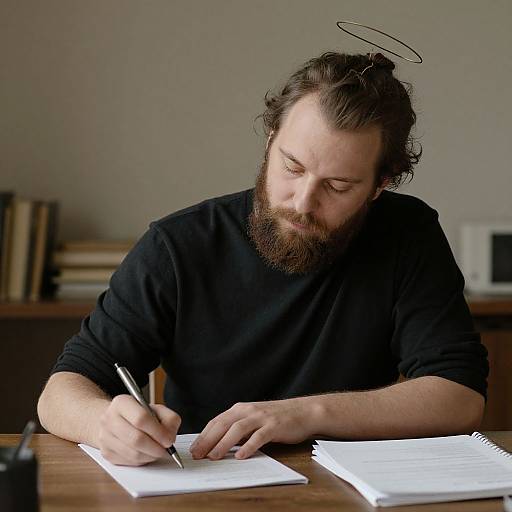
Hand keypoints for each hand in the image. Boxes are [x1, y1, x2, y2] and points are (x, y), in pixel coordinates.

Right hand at [97, 394, 180, 465]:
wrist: (113, 420)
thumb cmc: (137, 414)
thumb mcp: (155, 408)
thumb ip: (168, 418)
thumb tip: (170, 437)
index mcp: (122, 403)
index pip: (141, 419)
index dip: (158, 432)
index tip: (169, 439)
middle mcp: (109, 419)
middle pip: (136, 439)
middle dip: (156, 448)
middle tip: (166, 449)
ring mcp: (105, 437)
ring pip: (133, 454)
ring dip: (150, 456)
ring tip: (158, 451)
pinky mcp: (106, 453)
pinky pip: (129, 462)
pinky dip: (142, 461)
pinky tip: (147, 453)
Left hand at [189, 397, 318, 460]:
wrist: (303, 411)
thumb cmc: (277, 418)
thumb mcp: (253, 419)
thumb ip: (238, 428)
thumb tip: (218, 444)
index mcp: (241, 409)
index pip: (217, 421)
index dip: (204, 435)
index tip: (193, 448)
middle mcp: (248, 410)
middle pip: (223, 424)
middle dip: (208, 440)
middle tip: (197, 455)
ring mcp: (261, 417)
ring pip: (238, 429)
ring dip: (224, 443)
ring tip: (214, 456)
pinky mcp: (274, 426)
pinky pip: (259, 436)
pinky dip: (248, 446)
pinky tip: (241, 456)